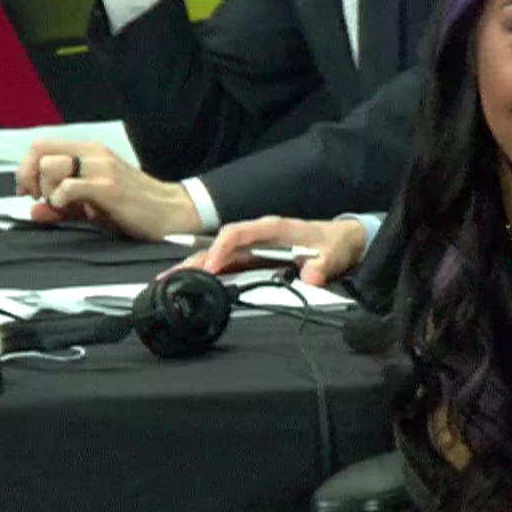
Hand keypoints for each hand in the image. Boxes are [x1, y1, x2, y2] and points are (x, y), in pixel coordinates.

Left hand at [14, 140, 201, 240]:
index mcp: (89, 151)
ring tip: (61, 206)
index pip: (42, 144)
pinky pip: (69, 187)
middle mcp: (93, 153)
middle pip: (41, 151)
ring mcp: (101, 168)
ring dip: (47, 190)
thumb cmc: (133, 207)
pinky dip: (61, 200)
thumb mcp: (92, 205)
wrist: (171, 212)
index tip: (29, 191)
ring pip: (51, 166)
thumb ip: (62, 207)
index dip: (26, 167)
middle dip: (30, 178)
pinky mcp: (108, 187)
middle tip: (41, 199)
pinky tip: (72, 210)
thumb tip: (33, 211)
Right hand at [170, 215, 368, 286]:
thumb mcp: (334, 253)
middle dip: (194, 260)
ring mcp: (255, 247)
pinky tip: (191, 283)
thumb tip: (310, 275)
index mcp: (273, 228)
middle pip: (219, 245)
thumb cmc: (334, 243)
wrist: (342, 243)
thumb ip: (322, 265)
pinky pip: (227, 265)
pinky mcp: (255, 259)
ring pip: (218, 255)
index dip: (221, 249)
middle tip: (170, 278)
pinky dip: (208, 274)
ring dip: (194, 267)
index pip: (238, 233)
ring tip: (168, 282)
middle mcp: (258, 236)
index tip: (211, 267)